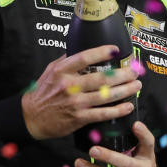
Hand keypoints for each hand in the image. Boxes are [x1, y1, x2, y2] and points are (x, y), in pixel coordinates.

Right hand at [21, 45, 140, 140]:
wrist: (30, 117)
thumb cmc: (42, 92)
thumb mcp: (50, 70)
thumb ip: (67, 61)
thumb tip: (83, 49)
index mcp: (62, 71)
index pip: (84, 58)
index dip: (101, 52)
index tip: (115, 49)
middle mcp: (69, 85)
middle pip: (101, 78)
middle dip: (122, 74)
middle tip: (135, 71)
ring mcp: (75, 102)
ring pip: (105, 95)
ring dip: (125, 90)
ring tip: (136, 85)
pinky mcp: (78, 118)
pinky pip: (102, 113)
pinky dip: (117, 110)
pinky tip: (128, 106)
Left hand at [74, 121, 160, 166]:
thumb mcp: (145, 159)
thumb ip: (135, 145)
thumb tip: (118, 129)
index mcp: (147, 158)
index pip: (149, 144)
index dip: (143, 134)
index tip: (135, 125)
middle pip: (125, 163)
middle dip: (108, 156)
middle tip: (93, 150)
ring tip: (79, 163)